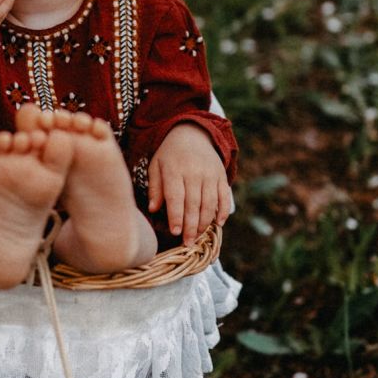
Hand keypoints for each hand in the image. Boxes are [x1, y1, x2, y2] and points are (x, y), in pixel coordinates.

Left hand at [147, 123, 230, 245]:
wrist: (192, 133)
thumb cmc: (169, 155)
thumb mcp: (156, 166)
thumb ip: (155, 187)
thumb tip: (153, 209)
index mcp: (174, 170)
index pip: (176, 197)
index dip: (176, 216)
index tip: (175, 232)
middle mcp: (194, 173)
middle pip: (193, 204)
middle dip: (191, 226)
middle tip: (187, 244)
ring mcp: (210, 174)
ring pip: (209, 203)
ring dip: (205, 223)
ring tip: (198, 237)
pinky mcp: (221, 176)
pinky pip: (224, 196)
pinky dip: (223, 211)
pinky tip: (218, 224)